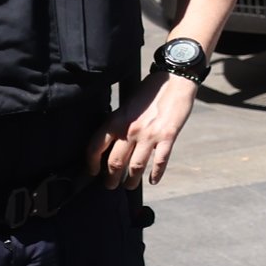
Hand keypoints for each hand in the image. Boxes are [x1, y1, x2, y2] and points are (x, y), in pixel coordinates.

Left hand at [90, 76, 197, 190]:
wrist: (175, 79)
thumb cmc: (149, 91)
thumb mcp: (126, 105)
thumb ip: (118, 123)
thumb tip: (110, 143)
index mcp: (116, 120)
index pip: (95, 147)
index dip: (91, 164)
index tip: (92, 172)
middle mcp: (130, 130)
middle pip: (115, 163)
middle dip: (111, 179)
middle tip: (110, 185)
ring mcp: (150, 135)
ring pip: (136, 167)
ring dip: (132, 181)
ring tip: (130, 186)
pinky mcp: (168, 137)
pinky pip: (160, 162)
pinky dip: (156, 174)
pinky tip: (153, 181)